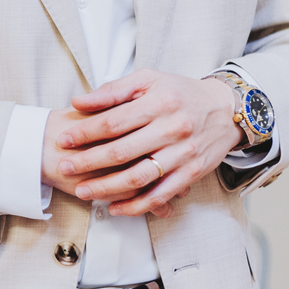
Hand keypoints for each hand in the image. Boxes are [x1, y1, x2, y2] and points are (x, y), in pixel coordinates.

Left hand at [55, 69, 243, 216]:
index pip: (114, 121)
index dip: (85, 133)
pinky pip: (161, 194)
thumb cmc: (179, 92)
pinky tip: (114, 207)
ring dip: (107, 188)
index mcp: (159, 102)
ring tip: (83, 191)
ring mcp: (183, 153)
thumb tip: (78, 101)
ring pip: (139, 177)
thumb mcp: (148, 80)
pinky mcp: (192, 173)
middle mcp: (172, 128)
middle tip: (65, 167)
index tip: (63, 140)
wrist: (225, 109)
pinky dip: (136, 205)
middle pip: (122, 151)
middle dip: (88, 162)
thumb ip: (113, 90)